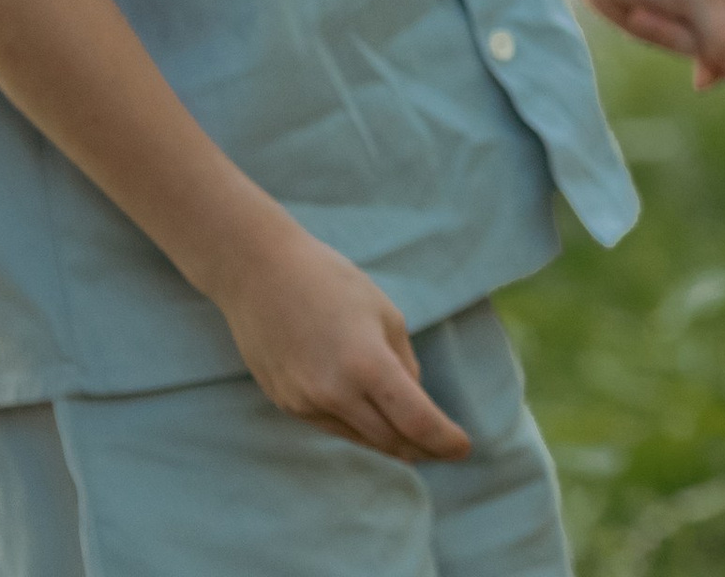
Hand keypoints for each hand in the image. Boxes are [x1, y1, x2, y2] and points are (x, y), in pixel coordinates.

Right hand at [214, 216, 469, 463]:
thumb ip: (403, 361)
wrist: (260, 274)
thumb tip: (413, 399)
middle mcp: (335, 394)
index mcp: (368, 364)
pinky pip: (333, 427)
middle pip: (389, 440)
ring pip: (360, 439)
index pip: (416, 420)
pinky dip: (359, 429)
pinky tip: (373, 425)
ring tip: (416, 446)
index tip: (464, 449)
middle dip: (422, 449)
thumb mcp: (383, 312)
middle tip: (445, 451)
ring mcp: (307, 404)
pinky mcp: (287, 405)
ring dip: (391, 445)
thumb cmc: (330, 281)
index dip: (444, 440)